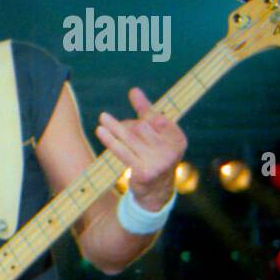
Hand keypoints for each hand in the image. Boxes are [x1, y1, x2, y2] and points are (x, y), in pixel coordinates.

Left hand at [96, 87, 187, 209]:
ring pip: (131, 138)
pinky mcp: (144, 172)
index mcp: (178, 139)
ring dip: (115, 127)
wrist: (156, 189)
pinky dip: (111, 140)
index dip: (145, 114)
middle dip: (128, 124)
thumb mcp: (155, 133)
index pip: (158, 119)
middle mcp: (171, 151)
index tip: (138, 117)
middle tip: (115, 124)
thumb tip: (133, 90)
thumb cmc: (154, 154)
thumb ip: (146, 111)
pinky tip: (101, 131)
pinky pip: (123, 152)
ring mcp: (158, 163)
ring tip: (103, 118)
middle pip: (143, 127)